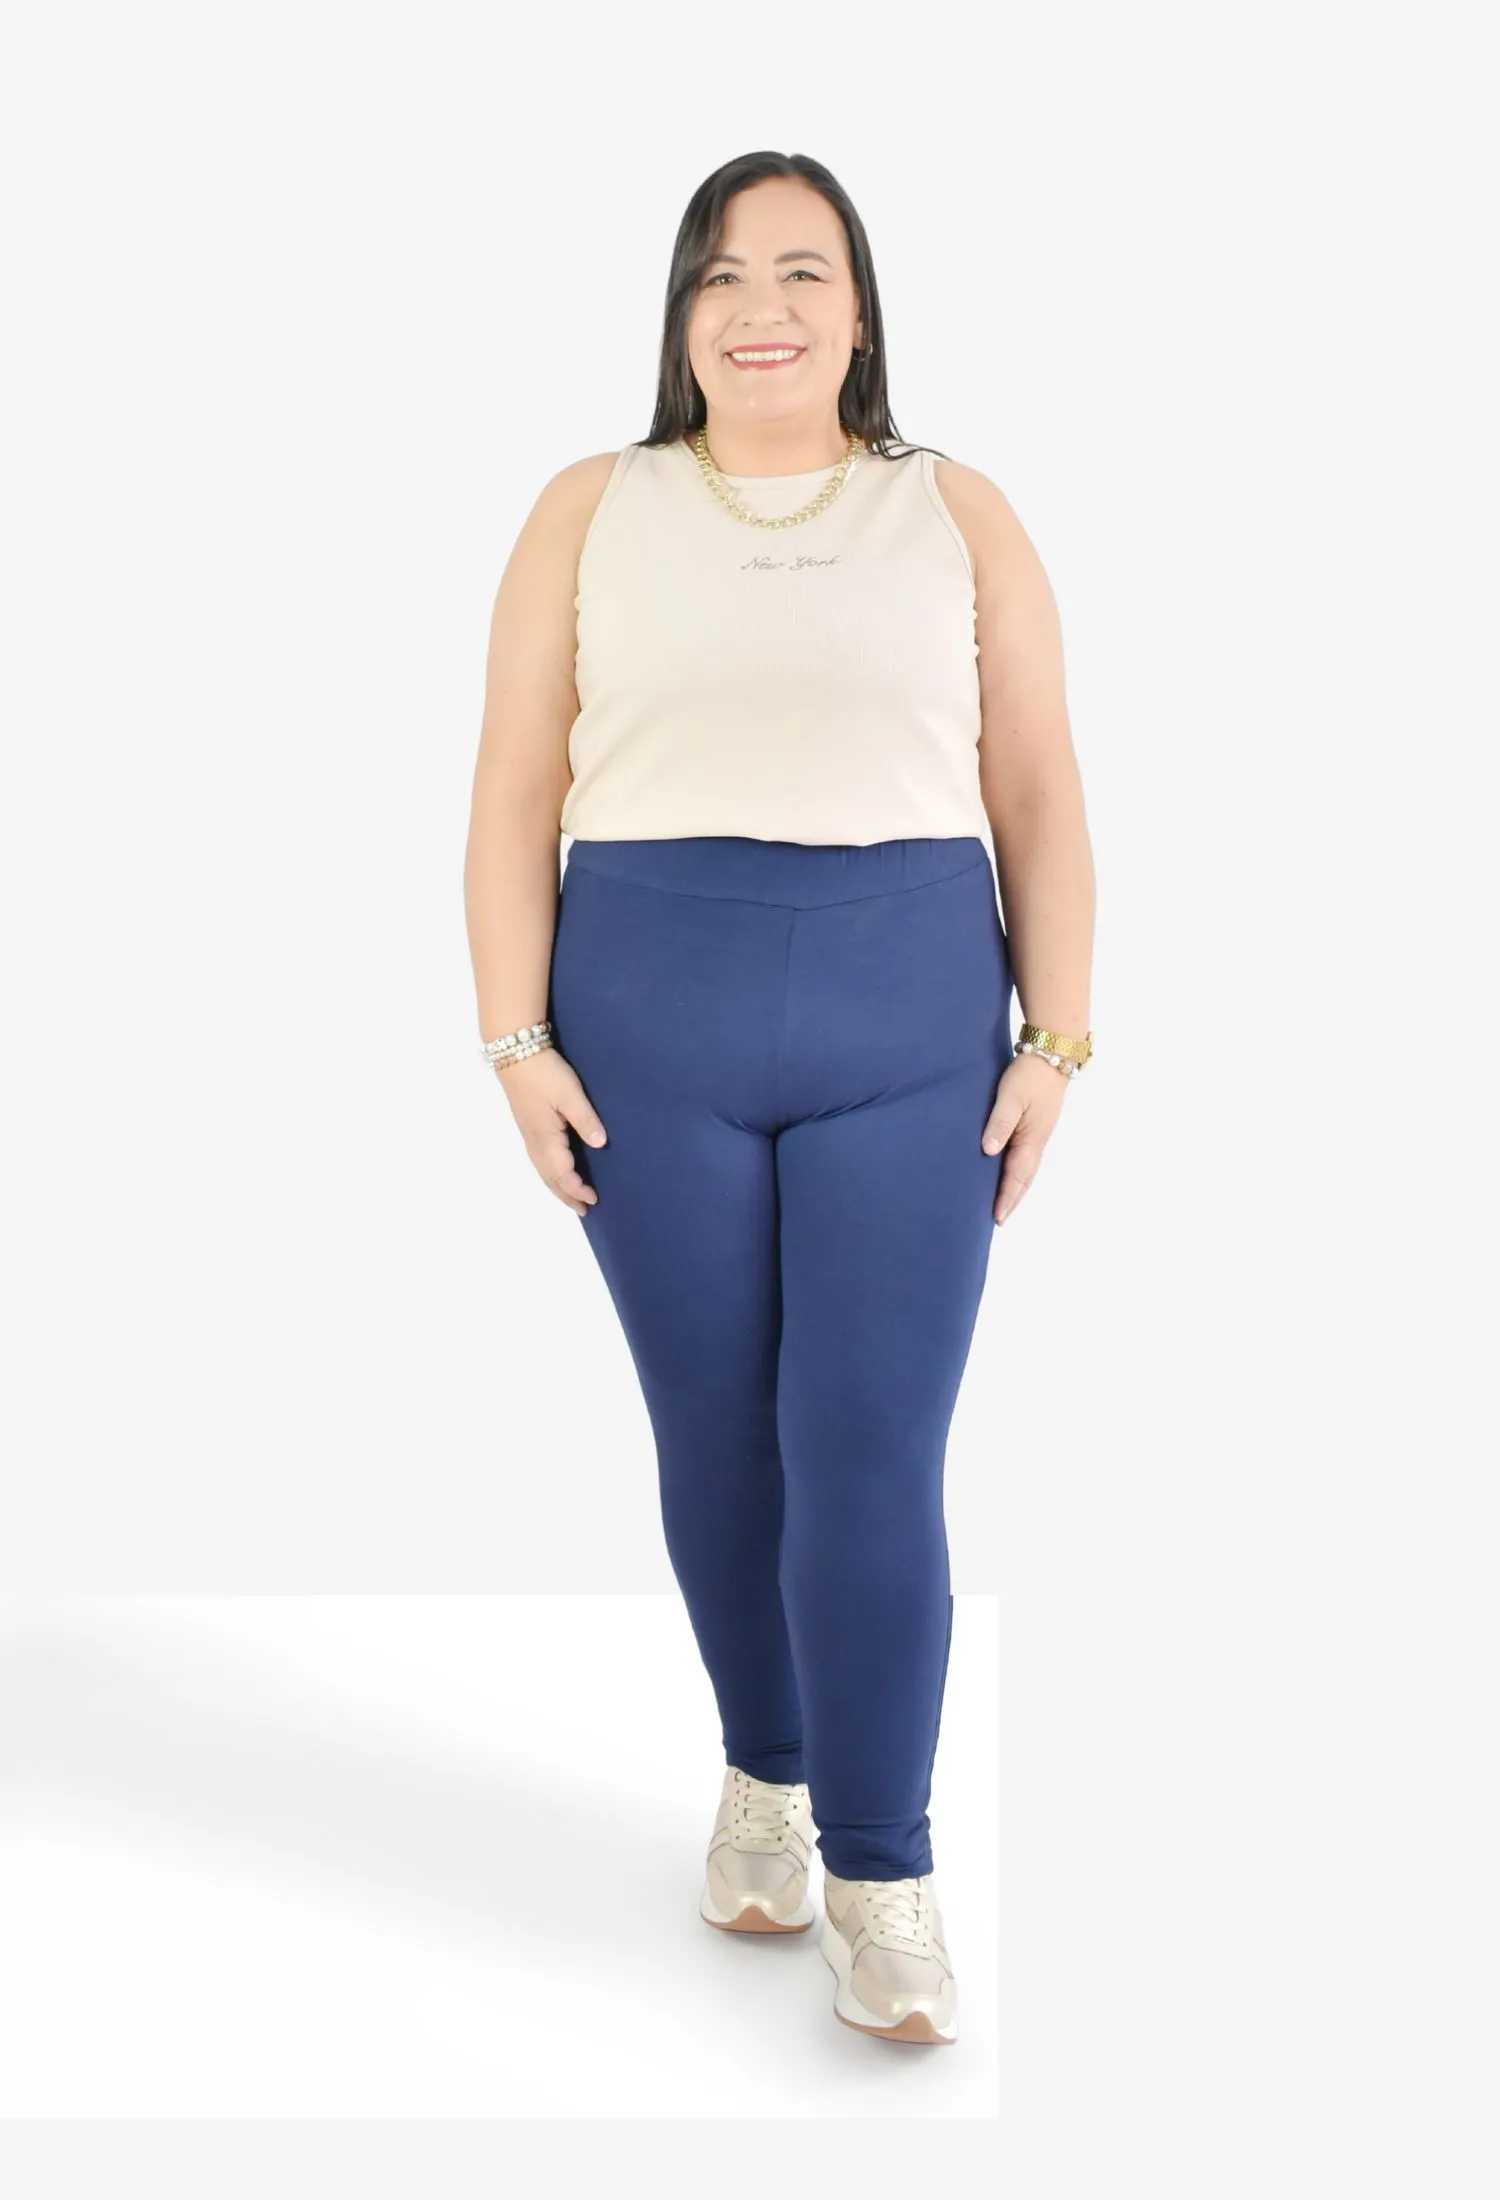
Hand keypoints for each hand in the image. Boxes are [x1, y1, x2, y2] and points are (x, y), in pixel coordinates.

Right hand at [495, 1047, 607, 1216]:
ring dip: (556, 1186)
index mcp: (546, 1138)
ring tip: (570, 1197)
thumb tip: (600, 1145)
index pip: (563, 1174)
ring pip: (542, 1170)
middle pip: (550, 1178)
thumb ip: (585, 1120)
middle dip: (566, 1195)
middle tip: (583, 1210)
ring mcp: (528, 1134)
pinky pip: (539, 1160)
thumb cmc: (545, 1073)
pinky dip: (549, 1173)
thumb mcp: (570, 1095)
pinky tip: (555, 1170)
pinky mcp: (527, 1125)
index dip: (578, 1189)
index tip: (594, 1199)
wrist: (514, 1052)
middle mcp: (534, 1142)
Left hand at [981, 1052, 1069, 1225]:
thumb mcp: (1011, 1097)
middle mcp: (1036, 1141)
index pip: (1017, 1176)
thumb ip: (999, 1123)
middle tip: (998, 1219)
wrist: (1052, 1055)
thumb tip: (988, 1152)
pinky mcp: (1036, 1126)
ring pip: (1026, 1168)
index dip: (1006, 1197)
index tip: (997, 1218)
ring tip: (1003, 1203)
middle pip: (1024, 1178)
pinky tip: (1008, 1171)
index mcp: (1031, 1139)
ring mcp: (1038, 1134)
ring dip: (1016, 1187)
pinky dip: (1017, 1171)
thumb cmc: (1029, 1076)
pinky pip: (1025, 1156)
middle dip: (1012, 1199)